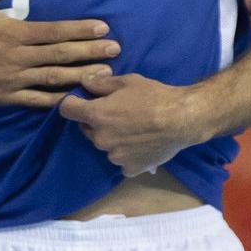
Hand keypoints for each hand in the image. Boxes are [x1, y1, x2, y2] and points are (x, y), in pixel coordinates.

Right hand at [0, 0, 119, 107]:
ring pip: (53, 79)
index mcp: (12, 33)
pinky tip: (74, 99)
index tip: (103, 28)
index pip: (54, 31)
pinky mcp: (5, 97)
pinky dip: (56, 100)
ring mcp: (12, 80)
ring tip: (105, 76)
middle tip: (116, 50)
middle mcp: (17, 58)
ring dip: (81, 76)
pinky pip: (36, 101)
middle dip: (90, 52)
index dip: (80, 29)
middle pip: (60, 55)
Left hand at [57, 72, 206, 176]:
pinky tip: (140, 145)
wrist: (183, 120)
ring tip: (133, 129)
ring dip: (112, 138)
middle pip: (86, 128)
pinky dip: (127, 154)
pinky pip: (121, 161)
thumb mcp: (127, 82)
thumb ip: (100, 83)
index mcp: (96, 115)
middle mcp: (101, 138)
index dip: (73, 103)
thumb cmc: (154, 97)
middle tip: (117, 112)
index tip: (81, 100)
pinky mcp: (130, 168)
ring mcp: (115, 156)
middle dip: (96, 120)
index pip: (67, 109)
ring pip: (105, 145)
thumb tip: (84, 82)